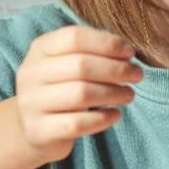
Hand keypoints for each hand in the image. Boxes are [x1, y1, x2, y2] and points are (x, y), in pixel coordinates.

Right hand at [13, 25, 141, 164]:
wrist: (33, 129)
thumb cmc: (60, 90)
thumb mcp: (66, 65)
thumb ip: (91, 54)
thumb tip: (126, 53)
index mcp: (39, 49)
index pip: (74, 37)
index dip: (106, 43)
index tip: (130, 52)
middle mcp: (31, 73)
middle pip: (80, 65)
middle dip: (116, 69)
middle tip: (137, 75)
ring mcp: (31, 103)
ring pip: (81, 94)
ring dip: (113, 93)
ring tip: (129, 94)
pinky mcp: (39, 131)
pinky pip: (77, 124)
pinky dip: (102, 119)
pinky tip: (116, 115)